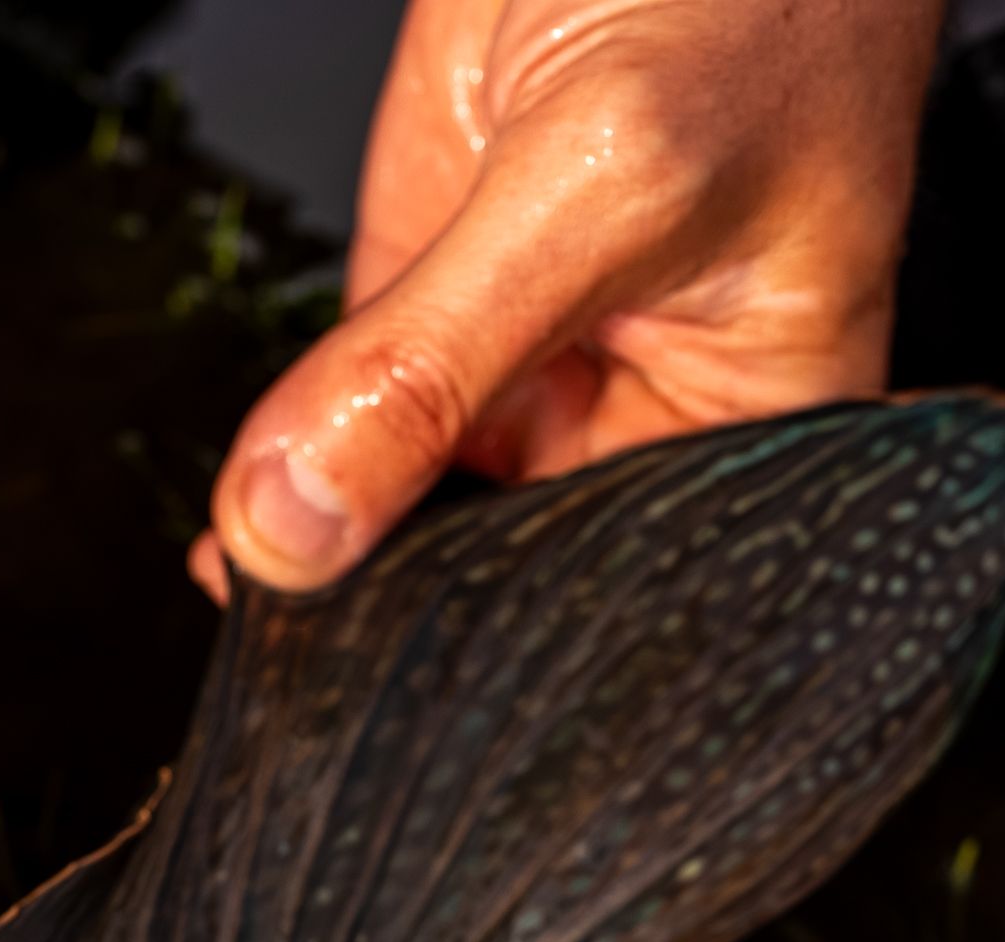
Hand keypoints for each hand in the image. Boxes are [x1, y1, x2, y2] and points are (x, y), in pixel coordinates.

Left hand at [195, 0, 950, 597]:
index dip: (498, 653)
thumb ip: (436, 360)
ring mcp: (533, 351)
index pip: (619, 600)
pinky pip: (354, 413)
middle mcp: (648, 408)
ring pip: (415, 500)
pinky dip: (295, 455)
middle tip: (294, 647)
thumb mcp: (600, 184)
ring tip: (260, 587)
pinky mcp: (438, 288)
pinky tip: (242, 515)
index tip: (375, 694)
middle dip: (400, 599)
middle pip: (510, 566)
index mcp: (763, 430)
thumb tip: (293, 525)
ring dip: (332, 538)